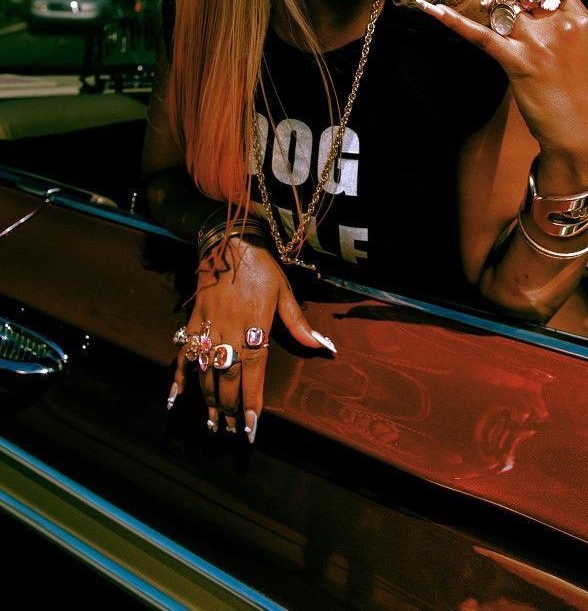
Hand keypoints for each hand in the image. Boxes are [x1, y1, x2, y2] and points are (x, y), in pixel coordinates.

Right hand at [167, 241, 335, 441]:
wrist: (228, 244)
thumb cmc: (260, 268)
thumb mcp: (284, 293)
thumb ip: (298, 324)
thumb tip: (323, 346)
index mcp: (255, 326)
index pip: (253, 371)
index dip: (251, 400)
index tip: (251, 427)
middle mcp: (229, 332)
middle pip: (227, 378)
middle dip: (230, 409)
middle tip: (233, 432)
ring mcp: (208, 328)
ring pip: (206, 372)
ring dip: (208, 401)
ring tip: (213, 425)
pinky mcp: (193, 322)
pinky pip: (184, 354)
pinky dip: (179, 377)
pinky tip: (176, 399)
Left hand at [417, 0, 587, 180]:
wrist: (581, 135)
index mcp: (581, 20)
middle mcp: (559, 27)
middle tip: (502, 10)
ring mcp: (537, 44)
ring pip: (503, 7)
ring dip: (490, 8)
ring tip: (484, 14)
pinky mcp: (517, 63)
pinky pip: (481, 36)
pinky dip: (453, 21)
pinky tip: (430, 8)